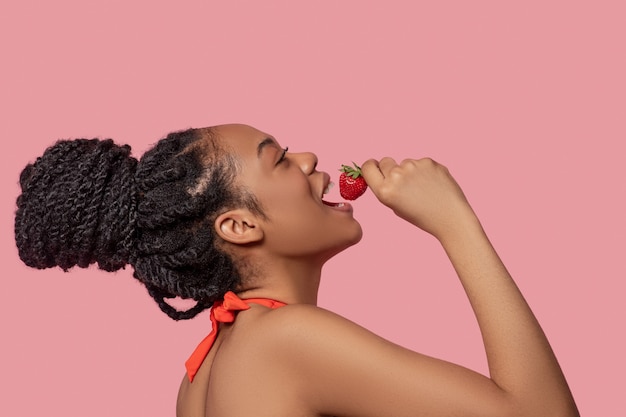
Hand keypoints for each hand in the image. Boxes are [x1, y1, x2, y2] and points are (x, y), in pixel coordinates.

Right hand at [361, 157, 477, 239]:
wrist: (450, 217)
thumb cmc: (422, 216)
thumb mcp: (395, 206)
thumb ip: (387, 187)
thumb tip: (384, 170)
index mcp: (385, 191)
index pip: (368, 167)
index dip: (371, 167)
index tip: (376, 168)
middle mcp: (396, 176)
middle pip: (385, 161)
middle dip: (390, 168)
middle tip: (404, 182)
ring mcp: (413, 166)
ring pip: (405, 162)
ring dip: (410, 171)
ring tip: (423, 188)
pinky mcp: (428, 161)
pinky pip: (420, 162)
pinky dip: (425, 171)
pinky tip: (433, 184)